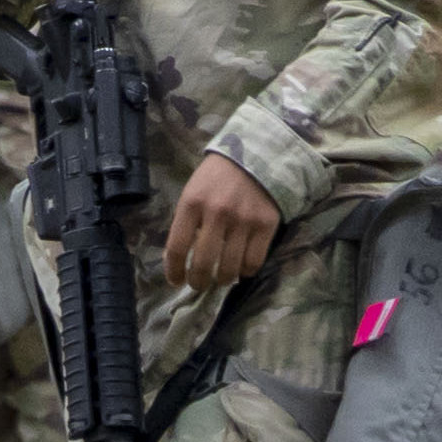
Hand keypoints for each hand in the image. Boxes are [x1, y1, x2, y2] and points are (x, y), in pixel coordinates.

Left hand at [162, 152, 279, 290]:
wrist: (256, 156)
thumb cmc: (216, 178)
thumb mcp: (192, 192)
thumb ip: (186, 222)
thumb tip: (178, 258)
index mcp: (192, 204)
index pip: (177, 247)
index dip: (174, 271)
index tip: (175, 281)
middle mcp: (217, 214)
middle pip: (203, 263)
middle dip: (198, 281)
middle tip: (198, 285)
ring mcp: (244, 220)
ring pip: (230, 267)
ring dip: (222, 280)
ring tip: (220, 279)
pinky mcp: (267, 225)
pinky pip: (254, 261)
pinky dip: (246, 272)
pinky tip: (241, 270)